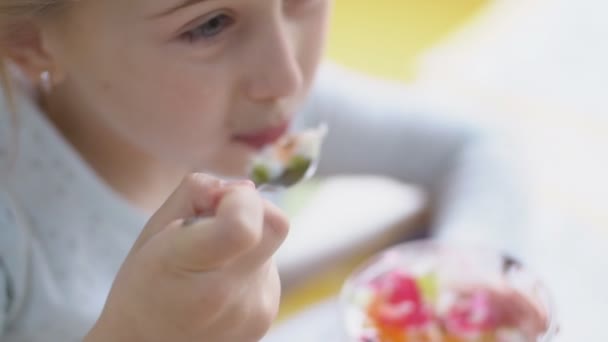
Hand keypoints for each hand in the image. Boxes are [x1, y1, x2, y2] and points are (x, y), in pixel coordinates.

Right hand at [85, 173, 289, 341]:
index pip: (247, 224)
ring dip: (247, 238)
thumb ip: (197, 193)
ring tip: (210, 263)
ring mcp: (257, 310)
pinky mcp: (267, 314)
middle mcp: (234, 296)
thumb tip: (245, 187)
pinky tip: (219, 280)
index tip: (213, 202)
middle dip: (249, 209)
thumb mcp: (152, 230)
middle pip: (275, 224)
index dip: (237, 198)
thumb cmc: (143, 287)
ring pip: (272, 243)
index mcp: (196, 272)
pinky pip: (269, 266)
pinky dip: (249, 261)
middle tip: (213, 224)